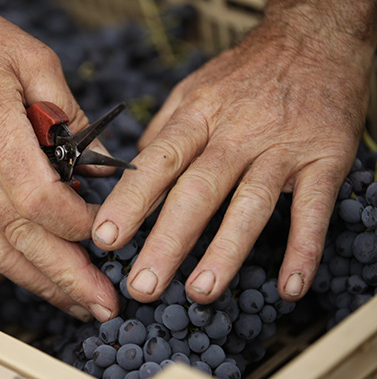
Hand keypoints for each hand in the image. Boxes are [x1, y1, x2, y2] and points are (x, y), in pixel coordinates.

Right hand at [0, 1, 118, 320]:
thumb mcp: (33, 60)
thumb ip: (70, 114)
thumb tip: (101, 159)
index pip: (43, 203)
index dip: (80, 226)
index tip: (107, 235)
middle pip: (24, 241)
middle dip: (70, 280)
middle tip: (104, 306)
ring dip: (37, 286)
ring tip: (73, 304)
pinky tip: (6, 280)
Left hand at [92, 6, 374, 303]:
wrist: (314, 37)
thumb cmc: (245, 72)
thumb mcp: (193, 89)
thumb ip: (164, 131)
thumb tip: (133, 168)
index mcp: (197, 117)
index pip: (156, 163)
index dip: (129, 202)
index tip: (105, 238)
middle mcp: (235, 133)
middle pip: (195, 191)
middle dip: (166, 241)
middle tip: (143, 286)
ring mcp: (281, 147)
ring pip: (249, 204)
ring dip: (225, 252)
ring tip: (201, 291)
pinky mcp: (324, 157)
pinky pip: (314, 208)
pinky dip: (304, 248)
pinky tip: (289, 285)